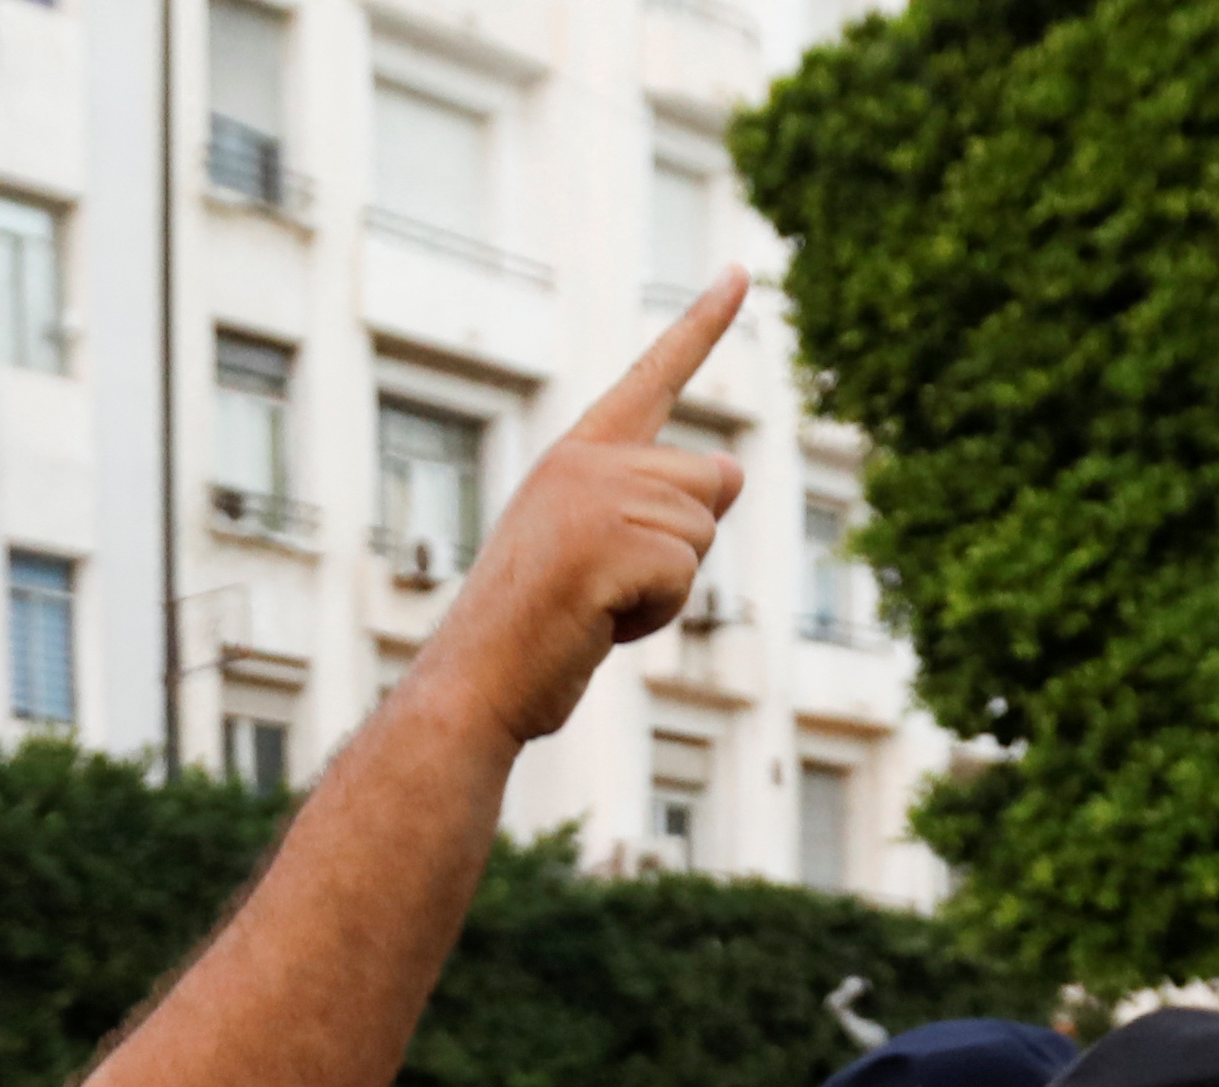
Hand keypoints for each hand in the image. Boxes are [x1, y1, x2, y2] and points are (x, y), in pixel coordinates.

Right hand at [421, 276, 750, 747]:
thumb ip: (662, 506)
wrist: (477, 681)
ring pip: (702, 533)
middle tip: (608, 585)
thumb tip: (734, 467)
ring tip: (597, 605)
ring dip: (666, 588)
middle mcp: (585, 461)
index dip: (703, 326)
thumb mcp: (609, 552)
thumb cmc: (542, 628)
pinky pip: (682, 577)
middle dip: (683, 546)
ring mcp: (592, 498)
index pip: (654, 377)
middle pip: (709, 482)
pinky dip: (654, 616)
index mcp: (579, 454)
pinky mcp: (604, 544)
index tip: (740, 273)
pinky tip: (597, 623)